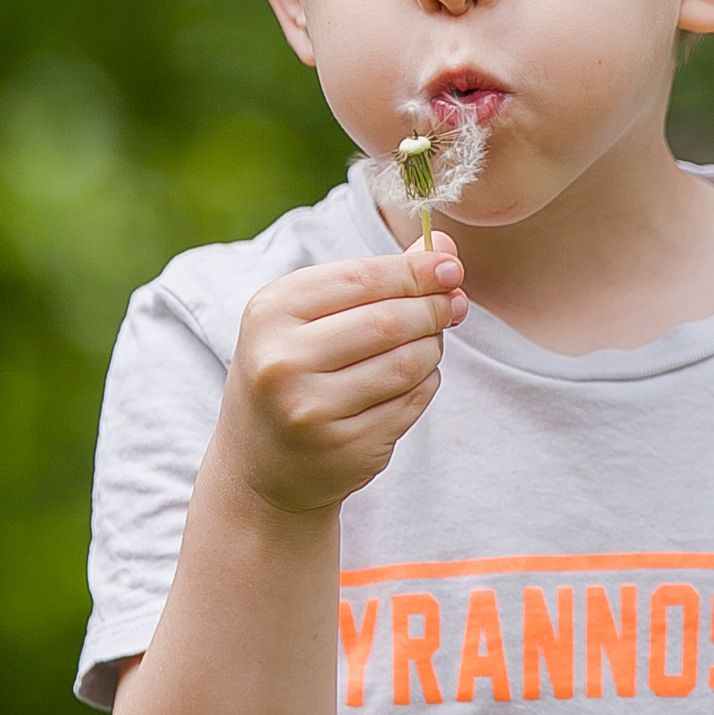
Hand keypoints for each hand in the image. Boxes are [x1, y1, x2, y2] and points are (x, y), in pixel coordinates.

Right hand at [217, 236, 467, 514]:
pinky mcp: (346, 448)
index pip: (360, 278)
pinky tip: (414, 380)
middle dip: (433, 308)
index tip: (450, 267)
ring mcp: (313, 410)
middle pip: (388, 321)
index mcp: (270, 313)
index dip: (414, 270)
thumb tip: (443, 248)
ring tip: (429, 342)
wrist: (260, 467)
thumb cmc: (291, 372)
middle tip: (453, 305)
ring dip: (433, 348)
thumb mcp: (311, 317)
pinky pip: (411, 402)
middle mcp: (283, 361)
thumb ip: (374, 278)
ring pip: (407, 363)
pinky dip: (425, 384)